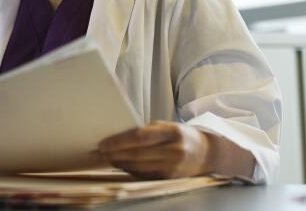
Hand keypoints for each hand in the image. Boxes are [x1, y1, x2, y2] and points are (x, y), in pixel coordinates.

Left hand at [96, 120, 210, 178]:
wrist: (206, 153)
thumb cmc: (181, 136)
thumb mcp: (168, 126)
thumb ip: (148, 131)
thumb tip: (119, 137)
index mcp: (172, 131)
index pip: (140, 136)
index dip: (119, 141)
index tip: (103, 143)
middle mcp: (174, 150)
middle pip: (137, 154)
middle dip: (115, 154)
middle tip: (98, 152)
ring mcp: (173, 167)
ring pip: (139, 167)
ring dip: (119, 163)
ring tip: (106, 158)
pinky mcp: (170, 179)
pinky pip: (144, 175)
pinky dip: (130, 170)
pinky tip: (120, 165)